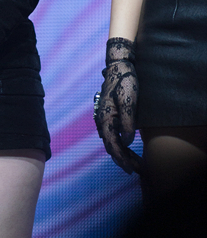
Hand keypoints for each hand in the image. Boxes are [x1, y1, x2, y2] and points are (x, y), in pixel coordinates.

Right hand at [94, 37, 143, 174]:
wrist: (119, 66)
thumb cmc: (125, 81)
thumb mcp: (129, 100)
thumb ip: (127, 121)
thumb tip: (126, 141)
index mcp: (104, 118)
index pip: (112, 144)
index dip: (121, 159)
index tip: (130, 169)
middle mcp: (101, 120)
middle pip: (111, 146)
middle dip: (123, 160)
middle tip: (137, 171)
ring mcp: (104, 117)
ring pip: (111, 141)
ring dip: (122, 153)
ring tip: (135, 163)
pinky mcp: (108, 115)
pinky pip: (112, 134)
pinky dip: (120, 144)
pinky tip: (128, 148)